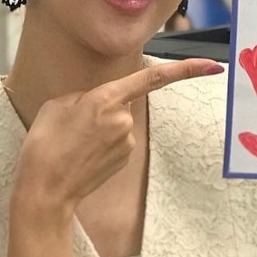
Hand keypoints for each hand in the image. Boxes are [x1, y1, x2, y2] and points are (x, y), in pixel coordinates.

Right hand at [13, 59, 222, 212]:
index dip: (185, 70)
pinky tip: (81, 154)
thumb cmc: (44, 146)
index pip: (152, 78)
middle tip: (73, 126)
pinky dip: (100, 144)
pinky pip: (116, 141)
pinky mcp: (125, 159)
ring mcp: (127, 142)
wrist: (45, 190)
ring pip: (117, 123)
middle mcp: (123, 120)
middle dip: (100, 108)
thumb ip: (85, 96)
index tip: (211, 65)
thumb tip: (99, 103)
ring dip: (98, 128)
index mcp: (105, 99)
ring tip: (73, 143)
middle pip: (120, 103)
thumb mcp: (57, 105)